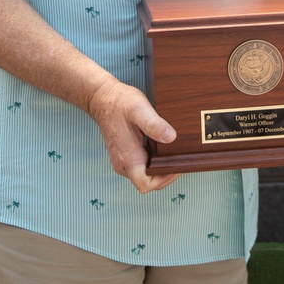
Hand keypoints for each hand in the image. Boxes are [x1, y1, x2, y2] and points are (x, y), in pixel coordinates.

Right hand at [87, 79, 179, 193]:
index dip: (164, 179)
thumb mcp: (139, 109)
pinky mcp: (124, 156)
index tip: (177, 166)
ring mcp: (122, 161)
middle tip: (180, 159)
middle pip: (147, 183)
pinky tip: (162, 150)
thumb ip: (154, 124)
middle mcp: (123, 164)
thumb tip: (171, 137)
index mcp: (127, 157)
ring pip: (144, 176)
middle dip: (166, 175)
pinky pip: (141, 167)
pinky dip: (153, 163)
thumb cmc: (119, 103)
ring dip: (160, 170)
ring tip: (174, 155)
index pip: (145, 184)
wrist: (102, 99)